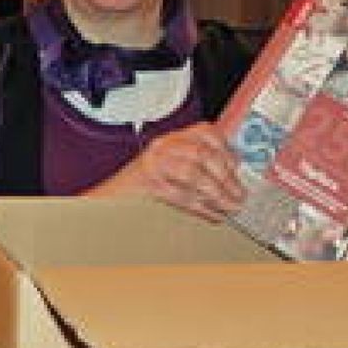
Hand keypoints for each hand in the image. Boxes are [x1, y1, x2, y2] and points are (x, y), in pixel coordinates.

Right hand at [92, 121, 246, 222]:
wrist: (108, 203)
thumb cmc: (140, 190)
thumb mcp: (169, 169)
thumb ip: (197, 168)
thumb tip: (234, 180)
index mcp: (170, 140)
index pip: (205, 133)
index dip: (227, 151)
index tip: (238, 169)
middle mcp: (161, 147)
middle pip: (202, 154)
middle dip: (226, 177)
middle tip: (239, 195)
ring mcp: (153, 165)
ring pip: (193, 173)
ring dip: (217, 193)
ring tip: (229, 207)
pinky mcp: (149, 185)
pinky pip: (182, 195)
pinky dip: (202, 207)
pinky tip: (213, 215)